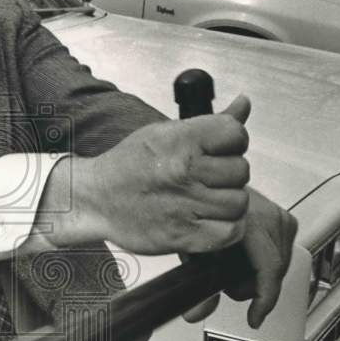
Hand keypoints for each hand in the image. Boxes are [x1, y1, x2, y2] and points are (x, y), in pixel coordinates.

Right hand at [68, 96, 252, 255]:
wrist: (95, 199)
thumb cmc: (130, 165)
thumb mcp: (165, 133)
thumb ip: (210, 123)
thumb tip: (244, 104)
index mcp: (179, 140)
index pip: (236, 133)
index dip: (232, 142)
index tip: (219, 150)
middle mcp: (183, 171)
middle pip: (241, 171)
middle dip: (228, 175)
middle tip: (207, 178)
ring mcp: (184, 205)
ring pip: (238, 203)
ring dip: (227, 203)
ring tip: (206, 199)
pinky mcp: (184, 236)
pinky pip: (231, 232)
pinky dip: (226, 228)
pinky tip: (209, 218)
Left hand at [180, 187, 297, 327]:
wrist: (210, 193)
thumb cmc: (204, 215)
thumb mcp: (195, 250)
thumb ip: (198, 285)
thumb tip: (194, 314)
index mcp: (248, 221)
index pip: (269, 268)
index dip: (263, 299)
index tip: (255, 317)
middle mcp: (269, 216)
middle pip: (274, 271)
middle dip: (251, 287)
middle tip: (227, 284)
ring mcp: (281, 217)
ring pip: (280, 266)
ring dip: (258, 275)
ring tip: (233, 267)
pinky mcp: (287, 220)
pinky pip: (283, 255)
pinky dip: (266, 264)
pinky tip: (246, 259)